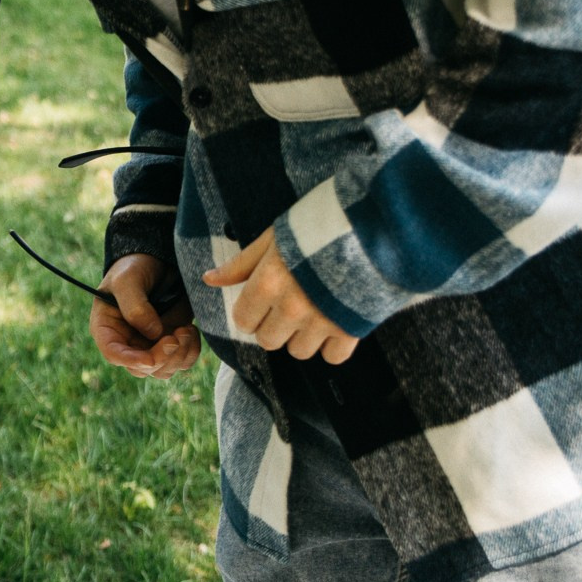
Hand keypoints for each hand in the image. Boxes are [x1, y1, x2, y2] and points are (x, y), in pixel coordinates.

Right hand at [90, 254, 201, 379]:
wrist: (158, 262)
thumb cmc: (134, 267)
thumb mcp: (127, 279)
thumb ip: (135, 306)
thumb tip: (154, 334)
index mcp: (108, 329)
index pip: (113, 354)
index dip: (130, 361)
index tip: (150, 359)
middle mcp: (127, 343)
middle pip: (142, 368)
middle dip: (162, 357)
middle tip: (177, 336)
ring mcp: (150, 346)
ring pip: (164, 370)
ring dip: (179, 355)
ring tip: (186, 329)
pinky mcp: (170, 344)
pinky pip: (182, 361)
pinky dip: (190, 351)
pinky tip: (190, 330)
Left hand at [204, 229, 358, 364]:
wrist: (372, 225)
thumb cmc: (317, 226)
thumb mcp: (273, 238)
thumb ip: (242, 264)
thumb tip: (209, 279)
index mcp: (268, 283)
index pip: (243, 320)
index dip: (250, 312)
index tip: (262, 302)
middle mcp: (291, 308)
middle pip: (268, 341)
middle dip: (274, 326)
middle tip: (289, 306)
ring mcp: (321, 321)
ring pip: (298, 351)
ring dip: (302, 336)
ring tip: (314, 311)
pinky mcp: (351, 328)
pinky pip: (332, 357)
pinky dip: (333, 345)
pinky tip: (335, 321)